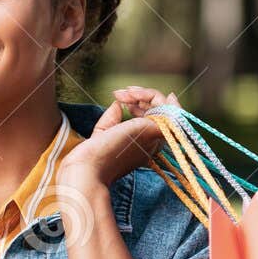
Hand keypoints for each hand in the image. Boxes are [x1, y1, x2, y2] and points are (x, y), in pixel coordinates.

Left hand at [56, 85, 179, 195]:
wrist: (90, 165)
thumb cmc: (94, 153)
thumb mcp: (106, 129)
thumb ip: (116, 115)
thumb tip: (120, 102)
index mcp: (145, 144)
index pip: (155, 118)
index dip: (141, 102)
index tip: (120, 97)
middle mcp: (155, 141)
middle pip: (163, 110)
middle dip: (143, 95)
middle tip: (121, 93)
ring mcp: (157, 136)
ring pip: (167, 105)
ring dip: (146, 93)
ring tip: (126, 93)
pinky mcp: (156, 130)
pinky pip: (166, 105)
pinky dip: (150, 94)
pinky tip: (133, 94)